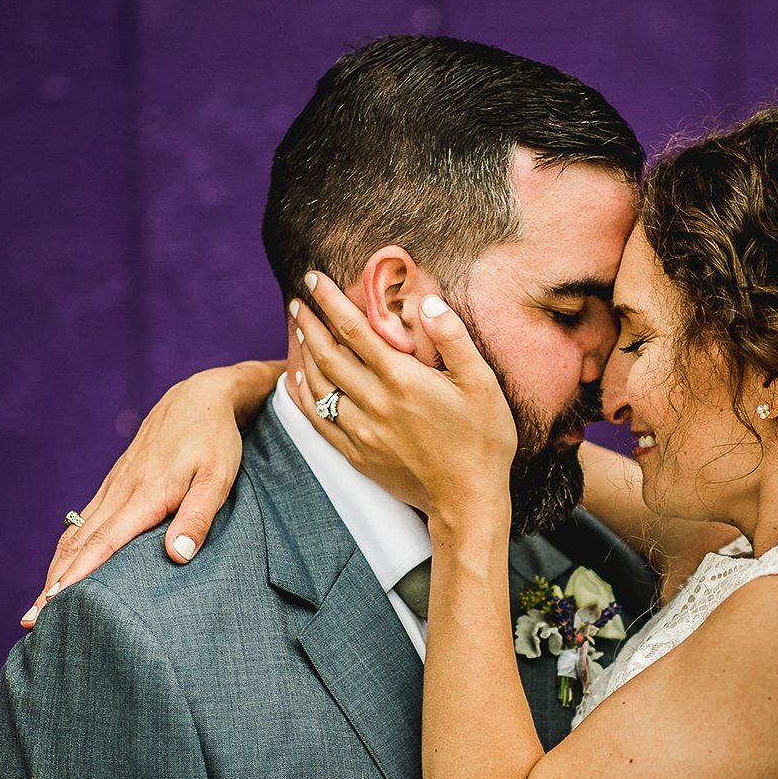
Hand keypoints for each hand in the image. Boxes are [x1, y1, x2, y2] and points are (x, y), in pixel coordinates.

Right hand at [21, 360, 280, 624]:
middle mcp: (120, 494)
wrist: (198, 399)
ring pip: (76, 535)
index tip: (54, 604)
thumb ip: (198, 517)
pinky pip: (84, 523)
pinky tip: (61, 568)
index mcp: (144, 498)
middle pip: (79, 546)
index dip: (78, 576)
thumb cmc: (214, 442)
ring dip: (55, 570)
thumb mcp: (219, 478)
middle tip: (31, 621)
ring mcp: (114, 488)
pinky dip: (67, 550)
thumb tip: (176, 556)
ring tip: (38, 606)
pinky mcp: (115, 485)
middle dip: (53, 584)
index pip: (103, 545)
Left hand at [288, 274, 515, 532]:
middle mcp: (374, 402)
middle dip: (309, 322)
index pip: (354, 329)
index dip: (330, 300)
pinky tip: (295, 380)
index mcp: (401, 379)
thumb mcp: (482, 384)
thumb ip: (454, 339)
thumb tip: (428, 302)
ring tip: (298, 331)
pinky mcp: (356, 454)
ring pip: (318, 385)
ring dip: (303, 353)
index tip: (314, 277)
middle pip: (328, 353)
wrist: (468, 501)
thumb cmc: (482, 441)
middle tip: (298, 301)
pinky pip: (317, 420)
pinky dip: (301, 396)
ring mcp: (361, 430)